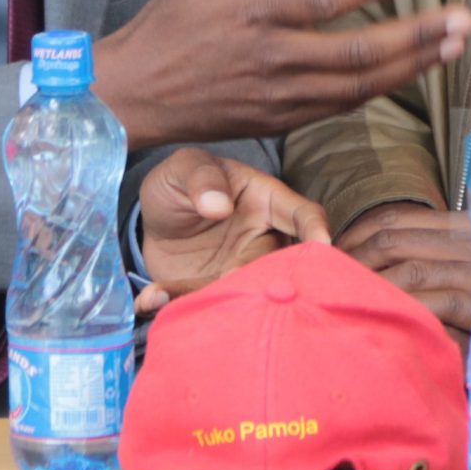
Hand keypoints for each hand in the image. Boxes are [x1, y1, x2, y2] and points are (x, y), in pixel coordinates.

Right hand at [93, 0, 470, 149]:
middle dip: (417, 38)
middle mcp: (272, 58)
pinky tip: (410, 71)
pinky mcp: (280, 120)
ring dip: (411, 67)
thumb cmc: (169, 24)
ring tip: (452, 46)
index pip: (323, 1)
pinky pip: (340, 106)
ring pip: (358, 86)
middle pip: (356, 53)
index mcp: (254, 12)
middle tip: (463, 22)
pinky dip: (379, 88)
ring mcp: (279, 95)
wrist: (133, 96)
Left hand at [134, 147, 329, 316]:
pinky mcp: (214, 291)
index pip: (302, 213)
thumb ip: (201, 177)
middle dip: (265, 276)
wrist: (154, 221)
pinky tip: (148, 298)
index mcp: (267, 201)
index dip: (315, 228)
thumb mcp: (184, 167)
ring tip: (176, 294)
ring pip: (243, 288)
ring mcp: (240, 269)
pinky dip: (176, 302)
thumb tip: (218, 204)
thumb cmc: (180, 183)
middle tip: (231, 278)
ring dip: (217, 296)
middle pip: (280, 262)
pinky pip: (203, 301)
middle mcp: (263, 239)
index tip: (321, 244)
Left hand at [339, 201, 470, 330]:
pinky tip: (383, 317)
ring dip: (372, 284)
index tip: (335, 251)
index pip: (396, 217)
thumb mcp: (466, 267)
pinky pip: (434, 302)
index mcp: (463, 225)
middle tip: (329, 279)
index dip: (357, 232)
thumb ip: (432, 253)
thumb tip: (376, 248)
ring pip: (409, 269)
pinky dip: (404, 307)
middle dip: (355, 258)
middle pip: (394, 240)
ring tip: (347, 299)